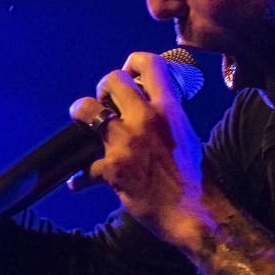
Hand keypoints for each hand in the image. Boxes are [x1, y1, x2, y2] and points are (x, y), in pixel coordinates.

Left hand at [68, 52, 207, 240]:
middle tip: (106, 101)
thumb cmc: (194, 177)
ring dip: (81, 113)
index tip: (130, 72)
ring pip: (86, 109)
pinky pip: (84, 165)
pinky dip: (81, 176)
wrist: (192, 213)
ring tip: (84, 123)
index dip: (135, 61)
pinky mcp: (111, 169)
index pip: (150, 64)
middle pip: (114, 79)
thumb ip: (166, 117)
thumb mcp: (186, 135)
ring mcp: (125, 143)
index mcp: (169, 110)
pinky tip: (81, 181)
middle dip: (105, 86)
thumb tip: (150, 106)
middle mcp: (146, 120)